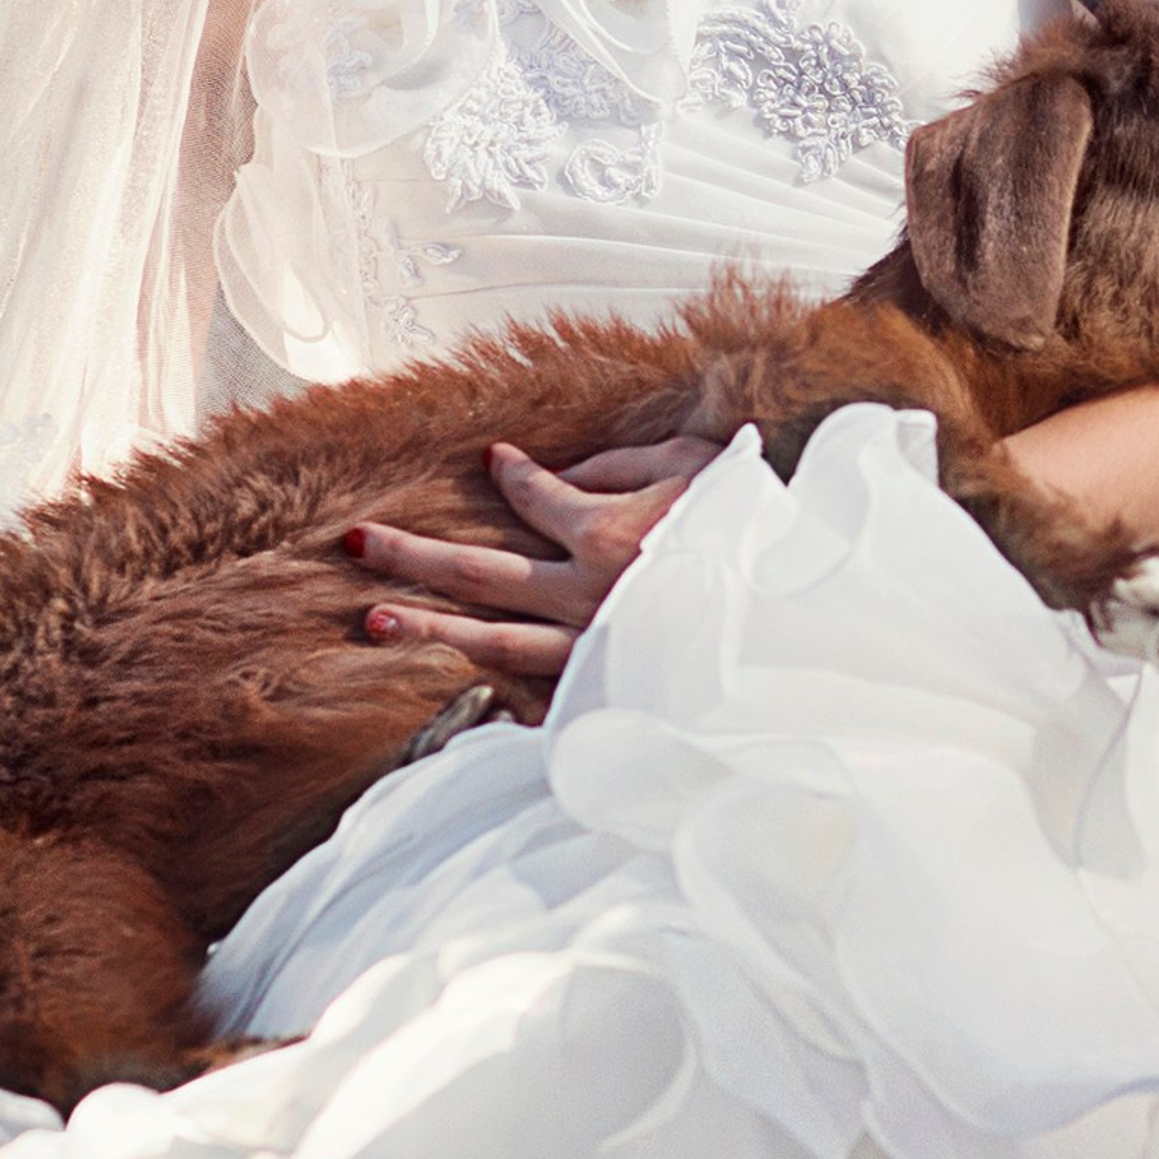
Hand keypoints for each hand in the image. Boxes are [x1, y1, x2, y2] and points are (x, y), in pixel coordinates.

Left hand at [354, 435, 724, 701]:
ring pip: (495, 640)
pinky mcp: (613, 690)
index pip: (534, 496)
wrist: (805, 613)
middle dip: (412, 555)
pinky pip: (545, 696)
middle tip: (353, 543)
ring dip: (430, 629)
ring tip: (374, 621)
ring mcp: (596, 649)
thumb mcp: (698, 466)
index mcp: (608, 535)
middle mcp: (589, 595)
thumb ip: (623, 464)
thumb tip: (565, 475)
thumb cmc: (758, 525)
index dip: (508, 476)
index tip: (492, 461)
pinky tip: (461, 691)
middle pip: (480, 572)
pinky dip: (499, 696)